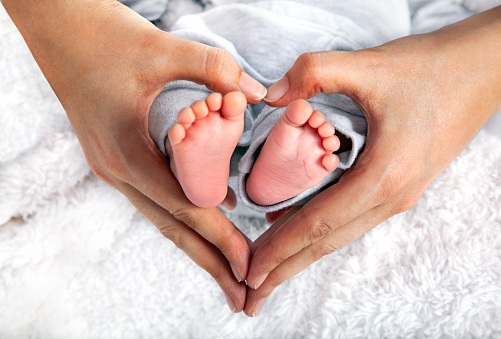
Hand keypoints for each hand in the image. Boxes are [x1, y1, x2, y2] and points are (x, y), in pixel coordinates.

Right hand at [2, 0, 266, 311]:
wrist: (59, 28)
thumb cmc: (105, 37)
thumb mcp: (162, 49)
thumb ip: (214, 69)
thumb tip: (257, 93)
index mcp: (128, 153)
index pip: (186, 209)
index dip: (221, 240)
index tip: (251, 267)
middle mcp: (118, 170)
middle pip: (172, 229)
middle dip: (210, 264)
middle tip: (242, 298)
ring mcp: (113, 167)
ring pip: (162, 218)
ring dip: (197, 246)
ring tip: (228, 273)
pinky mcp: (117, 158)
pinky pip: (155, 197)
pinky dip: (184, 215)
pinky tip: (208, 220)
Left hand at [243, 3, 500, 315]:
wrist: (483, 71)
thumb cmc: (432, 69)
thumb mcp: (369, 65)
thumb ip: (314, 71)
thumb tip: (271, 94)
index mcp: (383, 175)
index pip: (319, 223)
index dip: (280, 248)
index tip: (250, 271)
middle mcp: (391, 195)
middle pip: (327, 242)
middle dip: (285, 268)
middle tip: (251, 294)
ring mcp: (398, 195)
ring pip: (340, 234)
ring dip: (302, 255)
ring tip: (270, 273)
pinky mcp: (398, 185)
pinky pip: (352, 218)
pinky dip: (321, 232)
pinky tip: (301, 232)